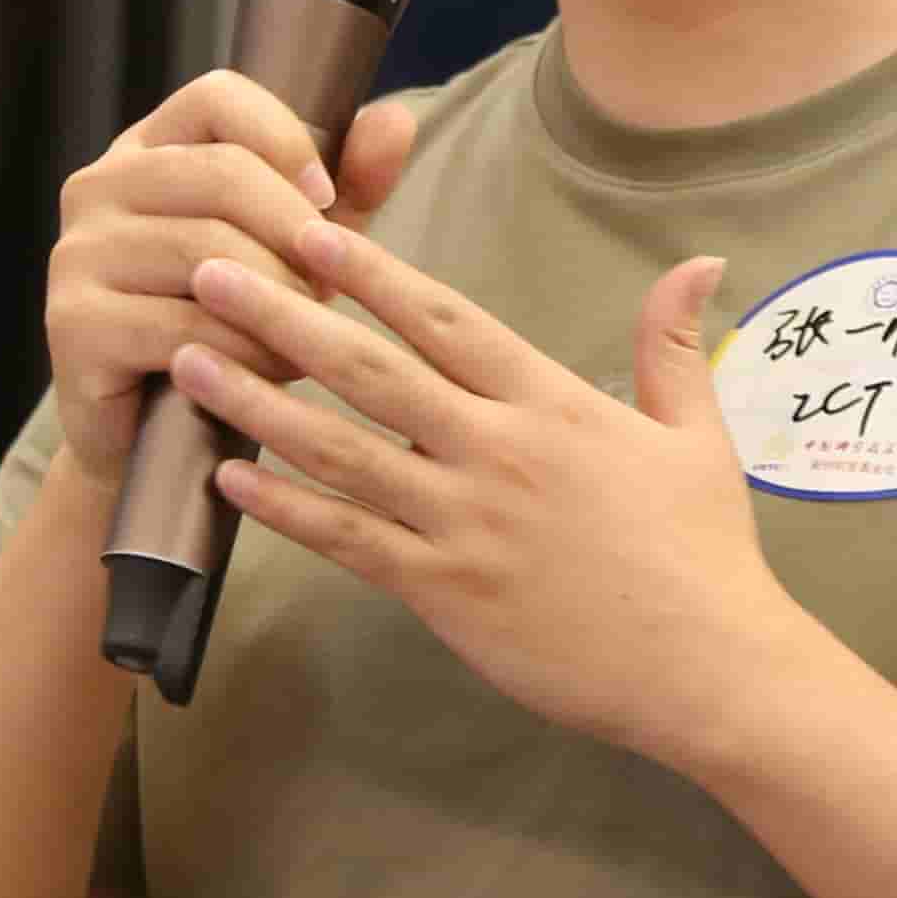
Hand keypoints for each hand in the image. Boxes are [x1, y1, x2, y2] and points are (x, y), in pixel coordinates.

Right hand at [41, 76, 420, 488]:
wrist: (161, 439)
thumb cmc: (235, 327)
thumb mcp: (299, 248)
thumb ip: (349, 184)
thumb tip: (395, 120)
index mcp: (148, 147)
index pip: (219, 98)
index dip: (287, 141)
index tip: (326, 201)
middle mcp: (98, 186)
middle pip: (222, 174)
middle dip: (295, 236)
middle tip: (328, 287)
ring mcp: (77, 253)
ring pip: (208, 253)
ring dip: (278, 303)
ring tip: (306, 337)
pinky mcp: (74, 325)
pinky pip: (184, 326)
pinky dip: (245, 354)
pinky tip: (270, 374)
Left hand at [170, 219, 806, 763]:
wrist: (708, 667)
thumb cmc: (703, 553)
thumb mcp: (698, 436)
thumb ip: (672, 344)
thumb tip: (699, 262)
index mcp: (551, 404)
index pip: (444, 320)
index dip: (372, 272)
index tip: (308, 230)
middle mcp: (496, 451)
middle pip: (371, 369)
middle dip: (283, 315)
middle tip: (209, 271)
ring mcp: (464, 523)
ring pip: (340, 451)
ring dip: (256, 403)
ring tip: (188, 364)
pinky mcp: (445, 592)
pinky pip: (346, 540)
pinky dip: (283, 508)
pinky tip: (230, 477)